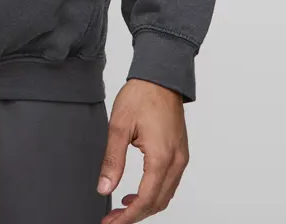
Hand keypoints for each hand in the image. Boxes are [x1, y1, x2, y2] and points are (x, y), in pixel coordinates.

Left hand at [98, 79, 189, 222]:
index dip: (128, 216)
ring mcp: (181, 157)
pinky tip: (137, 191)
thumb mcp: (118, 126)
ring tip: (122, 207)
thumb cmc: (141, 95)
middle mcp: (176, 161)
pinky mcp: (180, 152)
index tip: (112, 222)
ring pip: (166, 195)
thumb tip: (104, 187)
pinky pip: (169, 182)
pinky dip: (154, 193)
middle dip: (136, 215)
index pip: (146, 199)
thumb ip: (112, 160)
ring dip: (145, 205)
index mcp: (161, 157)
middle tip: (114, 219)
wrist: (160, 76)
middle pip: (158, 202)